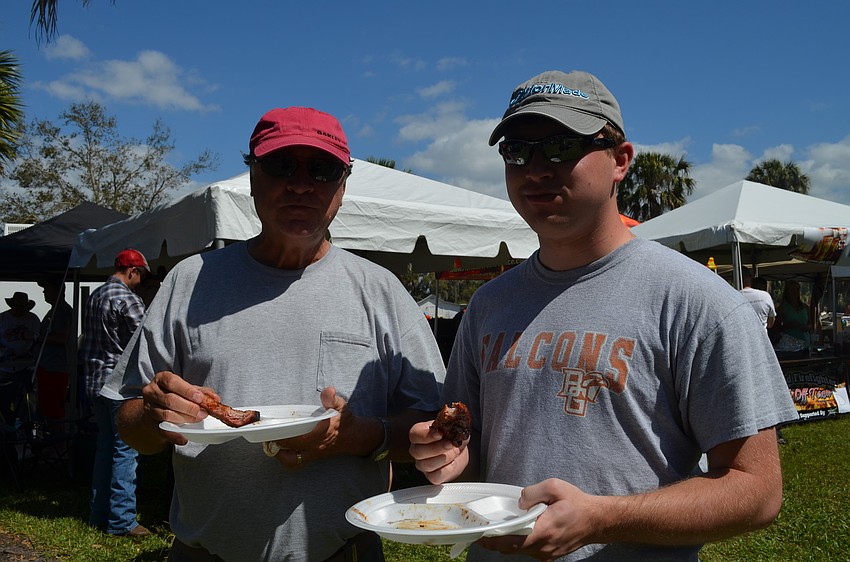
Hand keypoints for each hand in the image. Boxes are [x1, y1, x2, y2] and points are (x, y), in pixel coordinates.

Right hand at [141, 371, 212, 445]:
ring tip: (197, 419)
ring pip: (166, 415)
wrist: (157, 404)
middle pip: (170, 400)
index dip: (187, 391)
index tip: (200, 398)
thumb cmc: (175, 393)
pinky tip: (183, 438)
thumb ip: (201, 392)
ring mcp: (149, 408)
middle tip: (203, 413)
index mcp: (161, 379)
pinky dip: (174, 435)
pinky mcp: (150, 423)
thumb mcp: (187, 388)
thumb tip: (215, 399)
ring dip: (184, 419)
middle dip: (189, 408)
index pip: (172, 382)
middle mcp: (152, 392)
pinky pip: (162, 431)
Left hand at [265, 387, 353, 468]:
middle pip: (289, 452)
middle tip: (268, 435)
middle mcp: (315, 447)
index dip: (281, 436)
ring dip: (279, 454)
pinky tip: (282, 449)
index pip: (296, 440)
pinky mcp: (312, 457)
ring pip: (291, 462)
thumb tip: (328, 391)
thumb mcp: (341, 406)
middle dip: (276, 444)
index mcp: (320, 435)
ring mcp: (313, 454)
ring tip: (272, 443)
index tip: (272, 430)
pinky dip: (286, 458)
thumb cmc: (345, 421)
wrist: (355, 436)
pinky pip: (295, 463)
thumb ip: (333, 399)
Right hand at [409, 420, 468, 483]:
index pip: (414, 434)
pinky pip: (435, 476)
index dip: (426, 435)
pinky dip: (447, 469)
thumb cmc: (452, 436)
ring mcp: (422, 464)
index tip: (440, 433)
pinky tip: (453, 462)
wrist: (458, 450)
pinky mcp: (431, 476)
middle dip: (437, 448)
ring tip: (455, 452)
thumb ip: (451, 423)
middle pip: (418, 452)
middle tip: (450, 444)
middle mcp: (417, 450)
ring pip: (426, 465)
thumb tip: (455, 420)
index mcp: (419, 435)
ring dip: (444, 458)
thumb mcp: (453, 426)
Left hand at [477, 479, 595, 560]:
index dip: (493, 540)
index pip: (512, 540)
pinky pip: (528, 551)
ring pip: (519, 552)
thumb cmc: (576, 503)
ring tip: (491, 534)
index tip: (479, 535)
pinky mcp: (549, 555)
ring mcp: (546, 553)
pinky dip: (517, 545)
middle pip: (511, 549)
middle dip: (494, 543)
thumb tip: (519, 503)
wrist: (596, 520)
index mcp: (544, 530)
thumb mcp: (554, 487)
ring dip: (505, 544)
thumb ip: (532, 493)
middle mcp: (544, 546)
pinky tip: (511, 535)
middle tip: (479, 535)